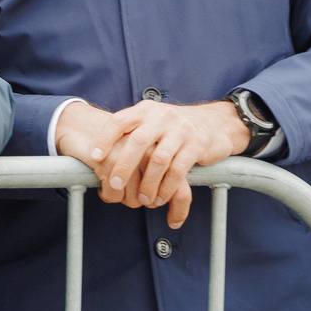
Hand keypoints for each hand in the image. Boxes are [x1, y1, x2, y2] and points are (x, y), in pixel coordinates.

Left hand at [55, 99, 246, 228]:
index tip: (94, 157)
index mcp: (145, 111)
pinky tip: (160, 198)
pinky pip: (178, 170)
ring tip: (142, 199)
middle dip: (124, 166)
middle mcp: (162, 117)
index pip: (119, 121)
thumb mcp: (152, 120)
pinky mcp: (196, 145)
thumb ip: (131, 130)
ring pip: (159, 160)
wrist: (216, 123)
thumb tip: (98, 153)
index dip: (104, 138)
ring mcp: (180, 131)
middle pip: (138, 142)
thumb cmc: (174, 128)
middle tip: (114, 185)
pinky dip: (167, 187)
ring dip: (148, 183)